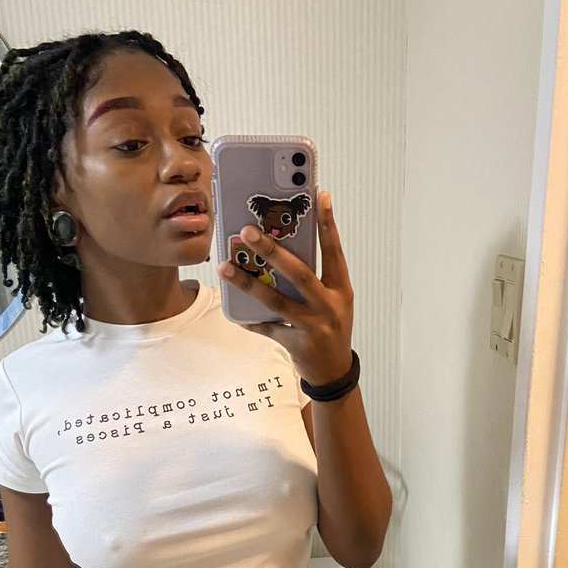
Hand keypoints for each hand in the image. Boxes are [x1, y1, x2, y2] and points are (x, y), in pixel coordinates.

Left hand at [217, 189, 353, 385]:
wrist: (334, 371)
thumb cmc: (330, 327)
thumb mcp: (333, 300)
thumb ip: (316, 276)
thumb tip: (282, 245)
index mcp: (341, 289)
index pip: (334, 251)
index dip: (327, 224)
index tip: (318, 196)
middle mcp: (330, 306)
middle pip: (299, 273)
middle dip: (273, 251)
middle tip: (248, 231)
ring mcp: (313, 326)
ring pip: (277, 301)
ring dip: (248, 283)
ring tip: (226, 267)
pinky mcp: (296, 344)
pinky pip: (267, 327)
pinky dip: (248, 318)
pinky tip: (233, 309)